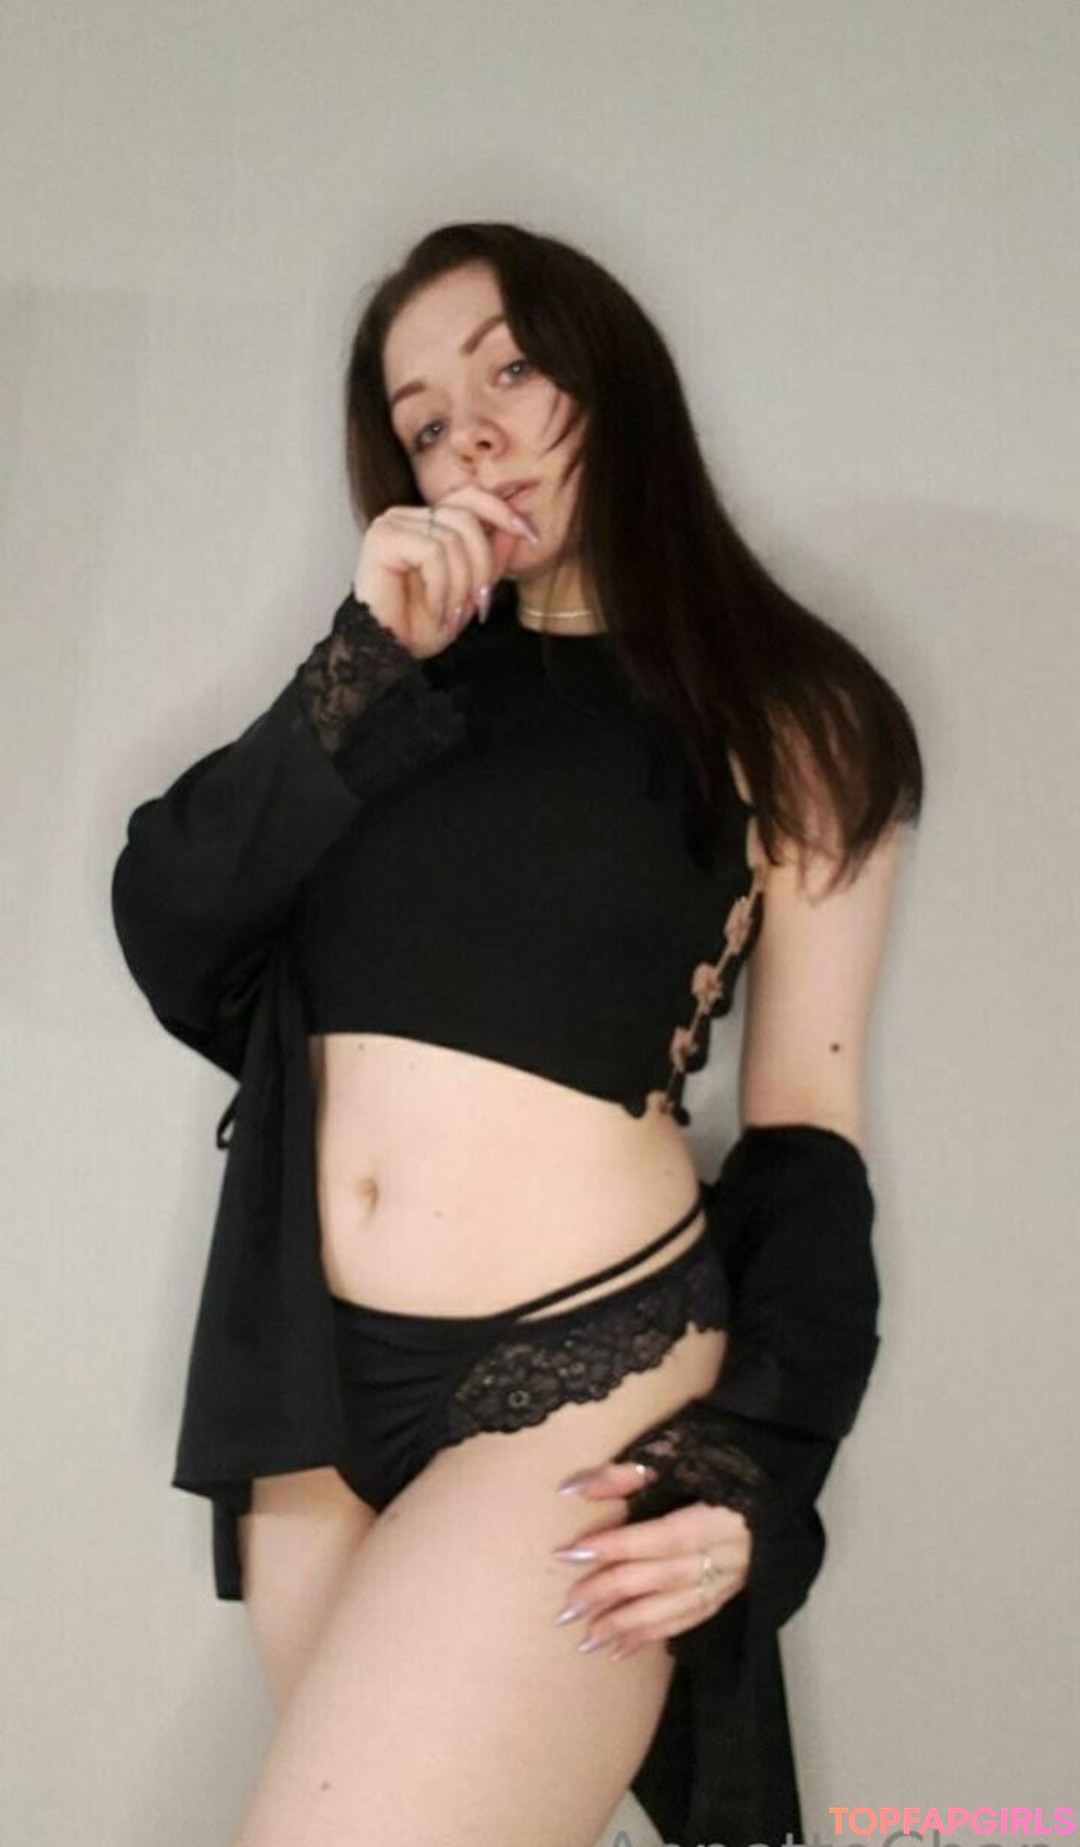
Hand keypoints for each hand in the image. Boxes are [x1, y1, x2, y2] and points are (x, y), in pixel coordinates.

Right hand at [353, 483, 540, 660]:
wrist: (388, 653)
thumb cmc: (422, 625)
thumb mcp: (472, 589)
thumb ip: (494, 554)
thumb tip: (522, 516)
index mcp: (429, 522)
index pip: (472, 497)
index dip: (504, 511)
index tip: (532, 536)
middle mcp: (409, 516)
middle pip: (468, 518)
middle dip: (483, 564)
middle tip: (481, 603)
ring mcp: (393, 523)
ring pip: (453, 538)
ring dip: (462, 583)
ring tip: (454, 612)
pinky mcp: (382, 538)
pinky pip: (432, 551)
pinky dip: (442, 586)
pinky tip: (435, 608)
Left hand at [549, 1460, 751, 1659]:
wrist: (776, 1480)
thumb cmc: (723, 1459)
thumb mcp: (678, 1453)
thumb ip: (626, 1473)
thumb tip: (572, 1488)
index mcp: (718, 1515)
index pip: (660, 1537)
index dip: (616, 1546)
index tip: (571, 1554)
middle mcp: (725, 1555)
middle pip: (662, 1577)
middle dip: (612, 1594)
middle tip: (568, 1610)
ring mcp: (730, 1579)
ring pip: (675, 1609)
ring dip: (629, 1627)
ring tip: (588, 1641)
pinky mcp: (729, 1593)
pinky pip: (689, 1620)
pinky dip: (655, 1635)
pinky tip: (622, 1648)